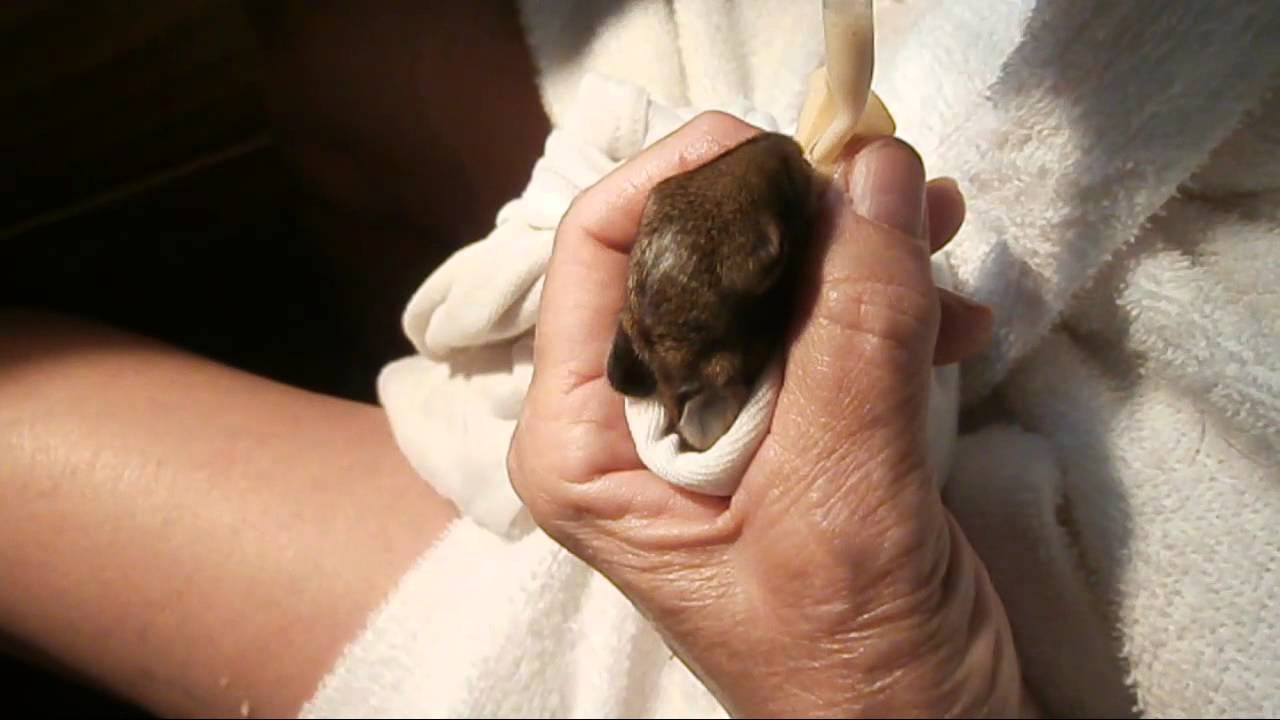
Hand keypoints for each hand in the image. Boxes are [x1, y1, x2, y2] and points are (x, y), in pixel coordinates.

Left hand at [508, 112, 1037, 717]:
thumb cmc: (848, 669)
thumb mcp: (843, 500)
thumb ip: (856, 336)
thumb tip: (875, 174)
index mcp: (583, 441)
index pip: (602, 252)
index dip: (691, 180)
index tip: (795, 147)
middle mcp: (632, 417)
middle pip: (691, 251)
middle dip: (796, 213)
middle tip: (894, 188)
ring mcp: (712, 418)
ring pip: (768, 276)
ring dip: (857, 251)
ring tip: (940, 239)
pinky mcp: (787, 424)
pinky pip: (825, 323)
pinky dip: (889, 302)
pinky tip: (955, 319)